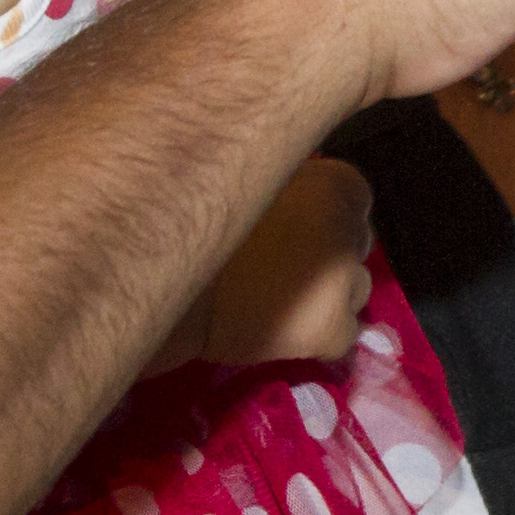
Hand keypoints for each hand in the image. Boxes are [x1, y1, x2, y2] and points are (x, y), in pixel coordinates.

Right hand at [173, 157, 373, 369]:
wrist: (160, 272)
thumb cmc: (195, 213)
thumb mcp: (254, 178)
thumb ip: (287, 183)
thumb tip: (296, 195)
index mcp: (337, 184)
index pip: (353, 201)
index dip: (322, 218)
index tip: (291, 230)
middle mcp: (351, 228)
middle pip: (352, 246)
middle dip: (325, 257)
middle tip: (278, 268)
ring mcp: (348, 282)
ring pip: (354, 291)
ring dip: (326, 297)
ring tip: (278, 303)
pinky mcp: (335, 330)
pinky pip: (343, 336)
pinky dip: (318, 337)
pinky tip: (281, 332)